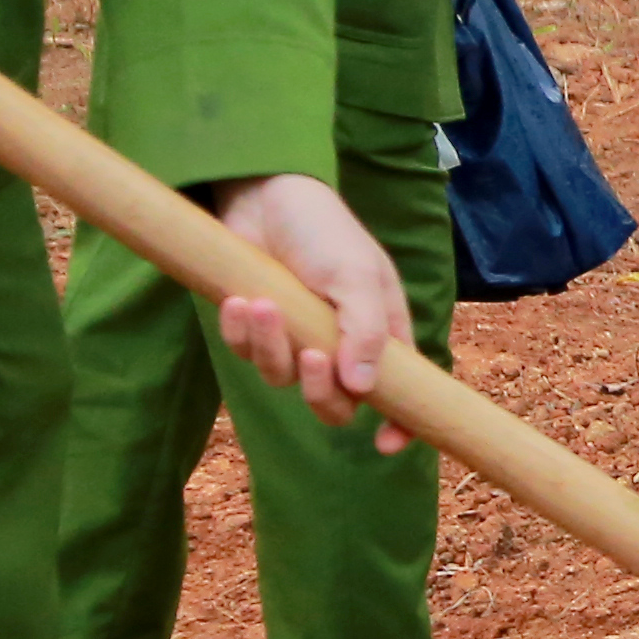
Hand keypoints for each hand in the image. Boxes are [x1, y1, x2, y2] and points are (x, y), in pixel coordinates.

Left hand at [209, 175, 411, 446]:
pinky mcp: (256, 330)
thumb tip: (365, 390)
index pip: (399, 392)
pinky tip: (239, 300)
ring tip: (263, 304)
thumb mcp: (356, 275)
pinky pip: (245, 354)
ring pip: (283, 379)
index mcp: (379, 333)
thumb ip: (365, 331)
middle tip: (311, 355)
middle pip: (335, 404)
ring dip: (271, 346)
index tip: (385, 443)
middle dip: (319, 390)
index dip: (399, 424)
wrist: (266, 194)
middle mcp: (340, 345)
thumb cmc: (324, 230)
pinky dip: (241, 332)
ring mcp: (296, 339)